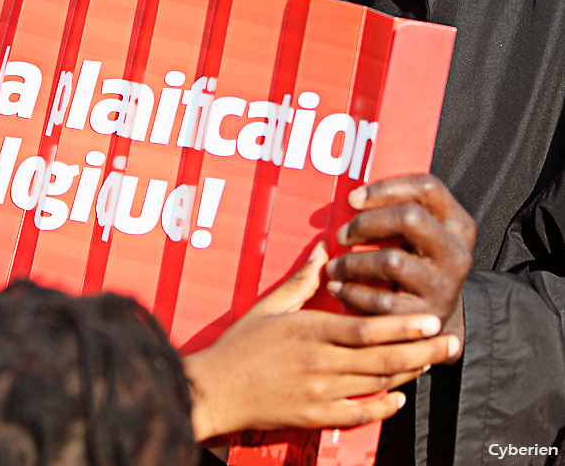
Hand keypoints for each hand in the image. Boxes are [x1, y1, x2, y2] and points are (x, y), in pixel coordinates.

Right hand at [184, 242, 460, 441]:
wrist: (215, 389)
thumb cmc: (240, 344)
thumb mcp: (270, 306)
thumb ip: (302, 279)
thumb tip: (325, 249)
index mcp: (310, 331)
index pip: (366, 328)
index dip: (402, 324)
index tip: (430, 318)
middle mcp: (320, 363)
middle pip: (381, 358)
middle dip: (420, 350)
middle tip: (450, 341)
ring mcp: (319, 393)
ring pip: (375, 384)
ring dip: (409, 374)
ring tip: (434, 361)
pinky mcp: (314, 416)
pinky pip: (357, 414)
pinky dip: (381, 407)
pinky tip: (399, 398)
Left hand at [325, 175, 475, 359]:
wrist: (439, 324)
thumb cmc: (419, 265)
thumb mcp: (425, 237)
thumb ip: (400, 212)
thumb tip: (352, 199)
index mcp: (458, 224)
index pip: (427, 187)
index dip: (386, 187)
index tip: (353, 198)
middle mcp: (457, 252)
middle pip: (409, 217)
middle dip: (366, 222)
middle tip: (342, 235)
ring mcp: (444, 286)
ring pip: (391, 261)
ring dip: (352, 262)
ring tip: (334, 266)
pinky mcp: (425, 316)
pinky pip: (381, 301)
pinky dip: (353, 292)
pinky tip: (338, 288)